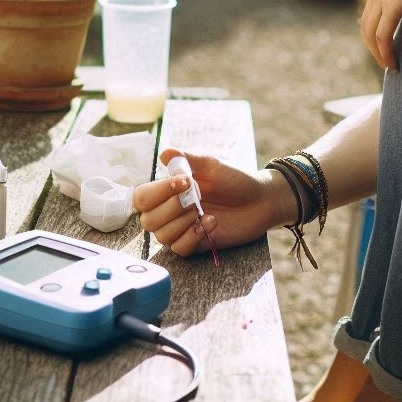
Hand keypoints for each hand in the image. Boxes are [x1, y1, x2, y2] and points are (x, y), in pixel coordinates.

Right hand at [134, 148, 287, 256]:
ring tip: (203, 212)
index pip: (142, 197)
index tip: (185, 182)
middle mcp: (170, 211)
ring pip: (161, 236)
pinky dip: (193, 236)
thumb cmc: (235, 180)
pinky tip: (211, 223)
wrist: (260, 200)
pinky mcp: (194, 244)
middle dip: (172, 208)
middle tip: (196, 199)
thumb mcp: (212, 166)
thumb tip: (164, 153)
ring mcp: (181, 229)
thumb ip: (187, 160)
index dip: (158, 192)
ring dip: (183, 223)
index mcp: (169, 190)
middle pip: (148, 220)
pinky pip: (179, 249)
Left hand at [359, 0, 401, 70]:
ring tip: (389, 66)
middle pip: (365, 24)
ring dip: (377, 52)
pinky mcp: (393, 2)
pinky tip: (393, 63)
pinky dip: (385, 51)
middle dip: (372, 46)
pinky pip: (383, 33)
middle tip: (385, 61)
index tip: (385, 46)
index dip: (375, 31)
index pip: (371, 11)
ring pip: (370, 32)